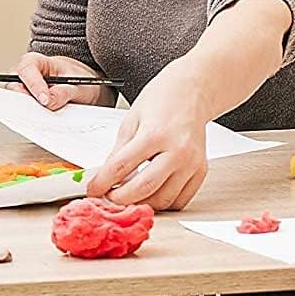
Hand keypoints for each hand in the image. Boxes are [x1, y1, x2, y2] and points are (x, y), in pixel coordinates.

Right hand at [14, 52, 114, 110]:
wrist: (85, 88)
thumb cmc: (80, 79)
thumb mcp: (78, 85)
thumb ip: (65, 92)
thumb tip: (50, 102)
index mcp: (38, 62)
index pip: (27, 69)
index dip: (34, 84)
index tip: (44, 100)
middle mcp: (28, 76)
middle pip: (15, 86)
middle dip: (25, 100)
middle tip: (37, 112)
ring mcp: (27, 92)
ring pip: (18, 102)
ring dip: (29, 111)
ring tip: (42, 119)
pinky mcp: (30, 106)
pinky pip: (25, 113)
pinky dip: (33, 118)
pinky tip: (43, 124)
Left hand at [87, 60, 207, 210]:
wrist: (191, 93)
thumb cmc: (162, 101)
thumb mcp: (131, 120)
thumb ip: (118, 151)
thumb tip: (105, 177)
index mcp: (155, 134)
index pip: (121, 166)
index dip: (103, 182)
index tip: (93, 189)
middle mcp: (177, 150)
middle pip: (144, 188)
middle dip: (121, 198)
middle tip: (109, 196)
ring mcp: (192, 163)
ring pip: (163, 199)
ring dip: (142, 203)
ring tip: (129, 193)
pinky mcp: (201, 171)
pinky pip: (180, 200)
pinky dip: (163, 202)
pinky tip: (151, 192)